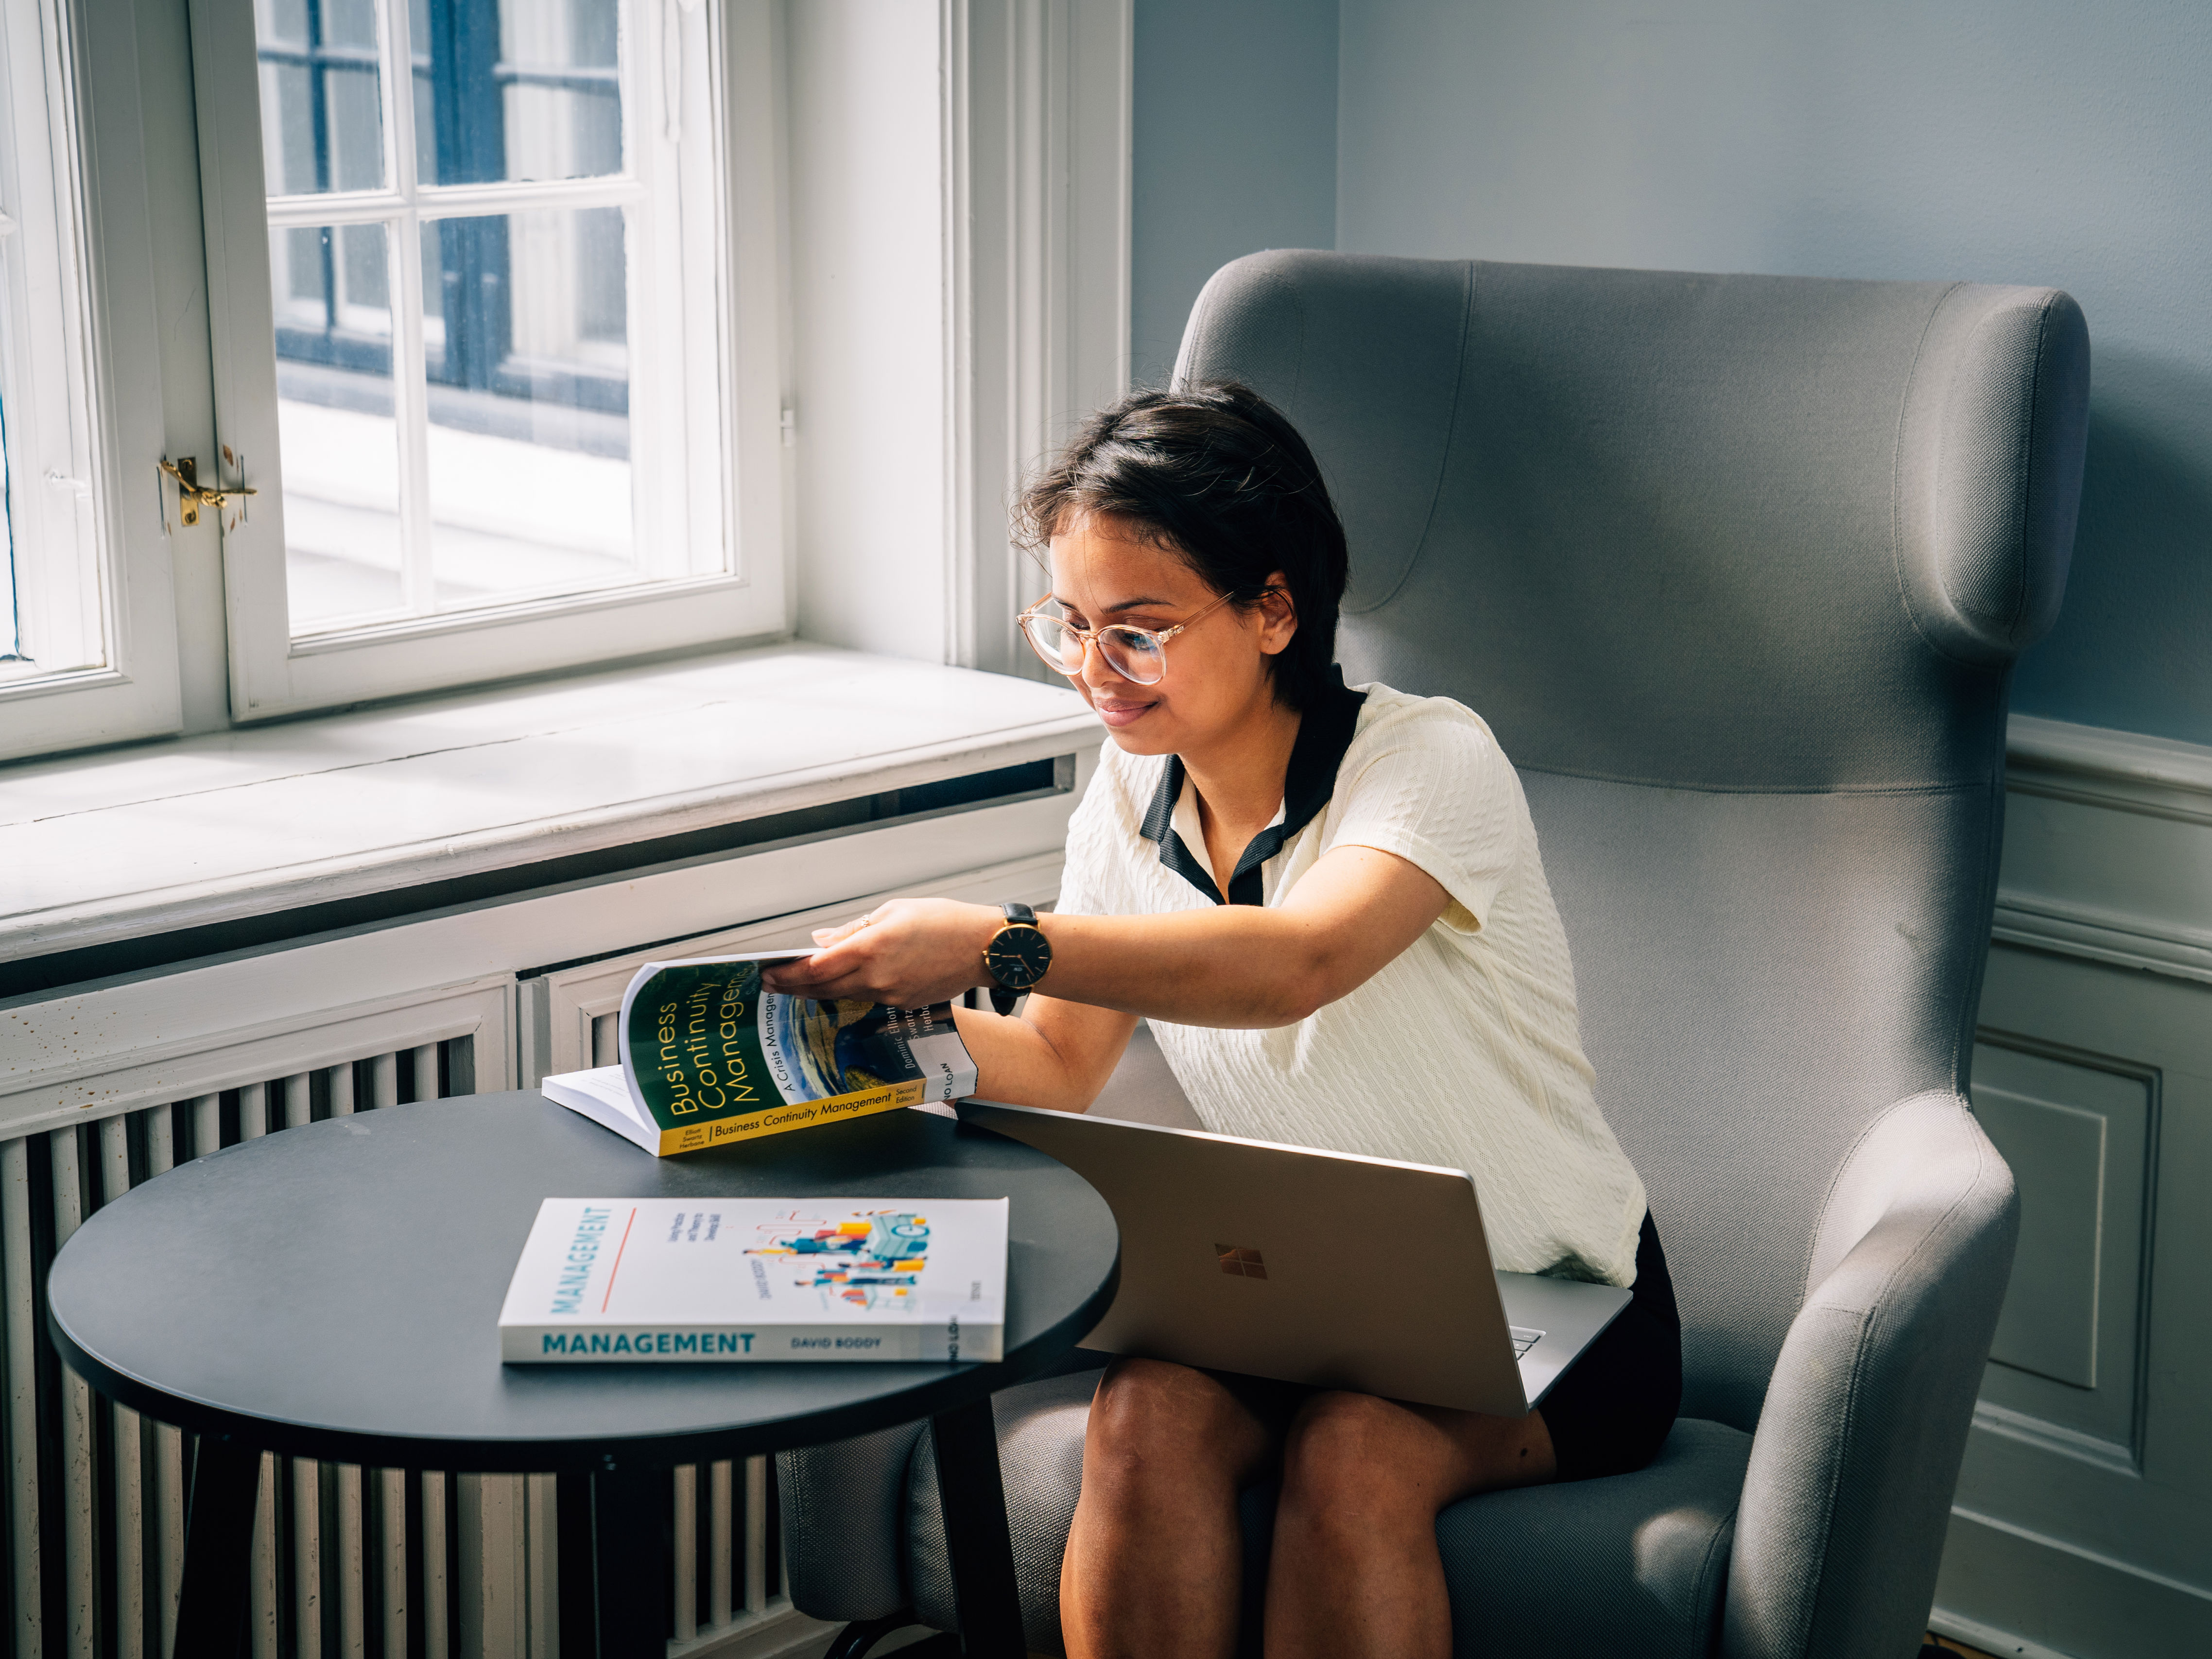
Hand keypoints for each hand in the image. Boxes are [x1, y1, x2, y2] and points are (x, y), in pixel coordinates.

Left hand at [760, 898, 1003, 1006]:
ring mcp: (890, 994)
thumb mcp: (894, 912)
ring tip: (796, 984)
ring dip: (816, 991)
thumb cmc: (945, 922)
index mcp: (872, 947)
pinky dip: (846, 991)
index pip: (816, 968)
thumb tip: (820, 940)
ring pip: (841, 996)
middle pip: (822, 988)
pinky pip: (865, 998)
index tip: (768, 972)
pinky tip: (837, 984)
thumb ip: (853, 930)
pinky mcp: (902, 1003)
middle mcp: (878, 977)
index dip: (787, 973)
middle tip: (770, 983)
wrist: (984, 948)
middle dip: (792, 987)